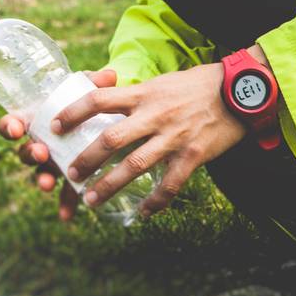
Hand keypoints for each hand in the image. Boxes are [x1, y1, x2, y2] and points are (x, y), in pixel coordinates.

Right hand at [0, 67, 118, 221]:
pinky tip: (67, 216)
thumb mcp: (89, 90)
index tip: (16, 127)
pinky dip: (64, 203)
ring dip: (41, 179)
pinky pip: (63, 192)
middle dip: (30, 154)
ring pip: (40, 173)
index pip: (13, 123)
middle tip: (42, 152)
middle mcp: (39, 143)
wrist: (101, 122)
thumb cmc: (87, 102)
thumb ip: (96, 83)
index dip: (10, 126)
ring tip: (47, 183)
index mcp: (36, 120)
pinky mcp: (68, 177)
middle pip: (24, 152)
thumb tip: (111, 75)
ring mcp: (52, 162)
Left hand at [51, 61, 247, 218]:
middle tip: (69, 175)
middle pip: (110, 140)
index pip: (99, 100)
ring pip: (134, 166)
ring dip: (110, 186)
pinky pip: (170, 185)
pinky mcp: (193, 155)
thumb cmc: (198, 85)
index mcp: (144, 94)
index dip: (73, 113)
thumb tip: (109, 100)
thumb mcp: (162, 82)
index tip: (55, 126)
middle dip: (86, 161)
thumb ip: (137, 95)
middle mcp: (155, 115)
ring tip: (91, 201)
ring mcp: (174, 137)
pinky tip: (143, 214)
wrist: (241, 91)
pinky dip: (155, 202)